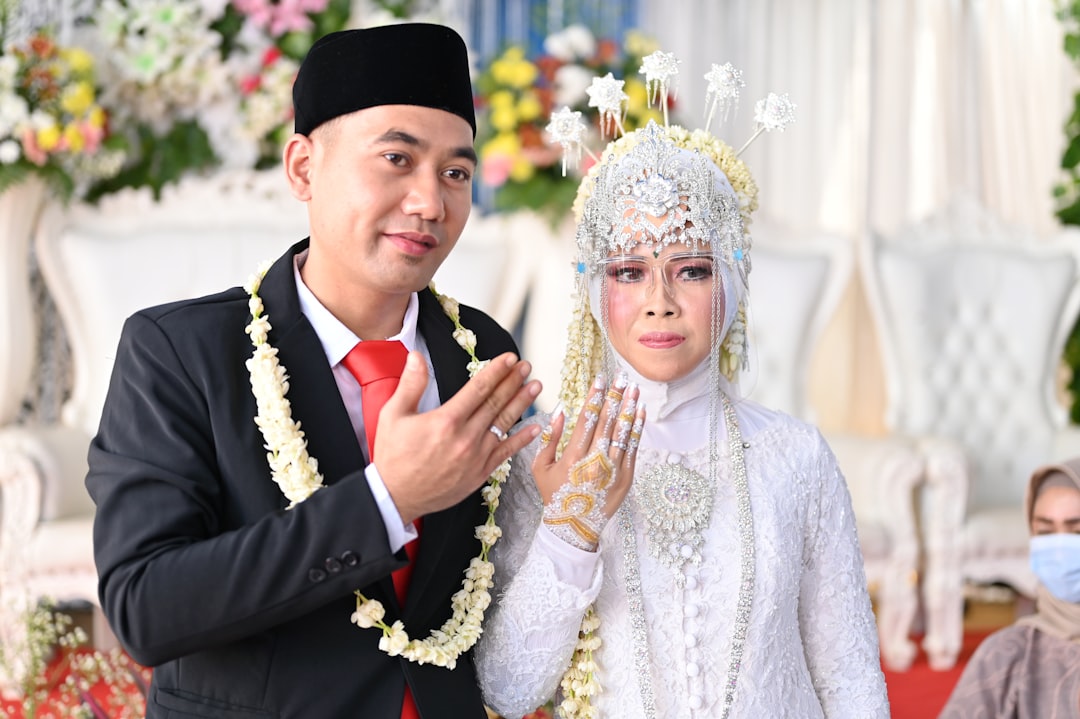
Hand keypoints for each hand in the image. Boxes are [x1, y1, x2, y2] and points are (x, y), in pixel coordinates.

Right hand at [374, 351, 540, 523]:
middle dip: (513, 381)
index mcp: (446, 420)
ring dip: (522, 403)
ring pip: (504, 424)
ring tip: (535, 387)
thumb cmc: (393, 456)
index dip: (497, 370)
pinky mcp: (480, 473)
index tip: (510, 359)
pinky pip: (506, 452)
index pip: (479, 388)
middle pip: (496, 402)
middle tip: (526, 366)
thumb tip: (416, 357)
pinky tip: (535, 426)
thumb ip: (410, 384)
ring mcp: (476, 456)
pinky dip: (522, 439)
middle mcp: (466, 437)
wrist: (395, 497)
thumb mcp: (393, 415)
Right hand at [531, 374, 645, 549]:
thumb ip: (549, 438)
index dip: (595, 397)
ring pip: (623, 432)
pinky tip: (640, 412)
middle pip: (607, 421)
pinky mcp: (625, 477)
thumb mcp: (541, 468)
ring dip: (629, 408)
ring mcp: (612, 469)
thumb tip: (560, 411)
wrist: (574, 526)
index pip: (587, 418)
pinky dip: (637, 429)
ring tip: (634, 389)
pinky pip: (633, 448)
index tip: (600, 379)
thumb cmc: (554, 495)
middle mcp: (595, 460)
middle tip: (621, 377)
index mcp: (573, 456)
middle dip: (615, 396)